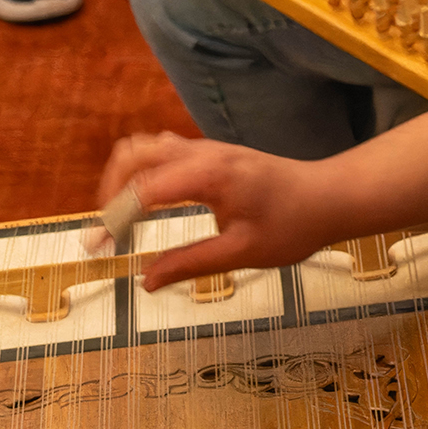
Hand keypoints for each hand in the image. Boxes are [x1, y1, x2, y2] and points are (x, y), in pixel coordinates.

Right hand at [97, 132, 338, 287]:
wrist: (329, 197)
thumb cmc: (294, 225)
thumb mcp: (243, 254)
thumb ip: (191, 264)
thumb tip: (147, 281)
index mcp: (209, 176)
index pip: (144, 189)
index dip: (114, 217)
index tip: (98, 246)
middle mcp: (203, 154)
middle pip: (134, 154)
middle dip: (110, 190)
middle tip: (106, 231)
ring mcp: (207, 149)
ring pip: (147, 147)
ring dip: (125, 177)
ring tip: (122, 218)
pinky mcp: (212, 153)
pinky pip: (165, 150)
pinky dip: (144, 171)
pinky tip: (148, 202)